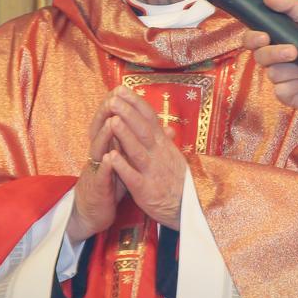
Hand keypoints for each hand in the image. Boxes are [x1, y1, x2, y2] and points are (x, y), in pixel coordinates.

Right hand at [67, 94, 126, 242]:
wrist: (92, 213)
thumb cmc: (111, 184)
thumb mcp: (126, 161)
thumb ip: (139, 143)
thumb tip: (166, 129)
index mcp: (106, 147)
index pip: (109, 122)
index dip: (115, 107)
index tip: (123, 90)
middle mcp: (98, 155)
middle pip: (100, 130)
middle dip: (105, 114)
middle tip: (113, 98)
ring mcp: (96, 171)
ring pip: (98, 150)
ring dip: (105, 136)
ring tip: (113, 122)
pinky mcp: (97, 189)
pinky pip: (101, 176)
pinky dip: (106, 166)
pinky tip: (111, 157)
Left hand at [103, 86, 186, 229]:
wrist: (187, 209)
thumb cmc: (177, 181)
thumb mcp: (173, 156)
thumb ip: (164, 140)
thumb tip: (162, 123)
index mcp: (163, 144)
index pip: (149, 118)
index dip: (135, 103)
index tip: (121, 88)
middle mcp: (158, 154)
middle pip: (143, 130)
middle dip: (128, 113)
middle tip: (114, 97)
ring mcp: (152, 172)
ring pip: (138, 150)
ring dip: (125, 135)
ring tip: (112, 120)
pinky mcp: (146, 190)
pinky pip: (133, 177)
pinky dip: (122, 166)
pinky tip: (110, 157)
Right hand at [241, 0, 297, 111]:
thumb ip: (291, 6)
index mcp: (279, 40)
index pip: (253, 39)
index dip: (252, 38)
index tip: (263, 36)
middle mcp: (277, 59)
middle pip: (259, 57)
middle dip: (274, 53)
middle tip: (293, 52)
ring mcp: (283, 78)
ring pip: (272, 74)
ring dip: (293, 70)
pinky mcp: (289, 95)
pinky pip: (281, 91)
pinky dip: (296, 86)